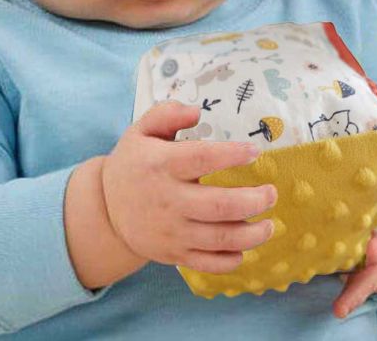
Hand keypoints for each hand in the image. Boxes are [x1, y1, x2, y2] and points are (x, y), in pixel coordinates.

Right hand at [100, 100, 278, 274]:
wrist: (105, 209)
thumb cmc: (133, 164)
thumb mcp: (141, 131)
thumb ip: (167, 114)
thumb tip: (196, 112)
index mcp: (162, 166)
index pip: (202, 158)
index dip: (232, 155)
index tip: (254, 152)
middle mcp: (168, 201)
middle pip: (219, 206)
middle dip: (254, 201)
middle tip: (271, 193)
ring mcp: (172, 232)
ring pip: (220, 239)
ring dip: (253, 234)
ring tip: (270, 224)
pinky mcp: (174, 255)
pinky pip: (209, 264)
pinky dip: (233, 259)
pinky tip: (245, 246)